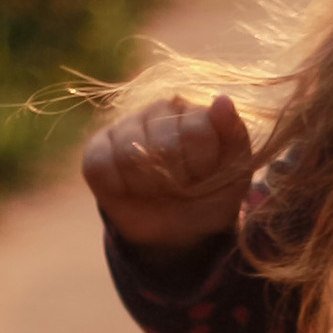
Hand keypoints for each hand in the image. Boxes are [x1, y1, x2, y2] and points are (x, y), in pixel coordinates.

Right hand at [80, 90, 254, 251]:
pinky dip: (118, 188)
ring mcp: (127, 126)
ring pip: (129, 155)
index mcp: (198, 112)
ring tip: (157, 191)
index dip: (201, 167)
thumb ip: (233, 137)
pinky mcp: (98, 149)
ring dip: (147, 186)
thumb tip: (222, 100)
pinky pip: (101, 167)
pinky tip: (131, 190)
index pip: (196, 131)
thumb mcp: (234, 177)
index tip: (206, 178)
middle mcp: (161, 110)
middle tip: (180, 189)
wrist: (177, 232)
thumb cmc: (208, 200)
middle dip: (174, 181)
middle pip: (162, 146)